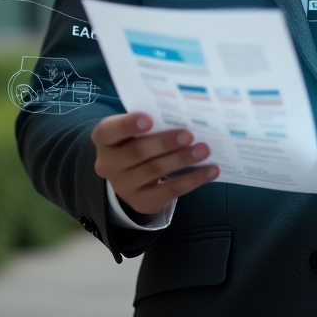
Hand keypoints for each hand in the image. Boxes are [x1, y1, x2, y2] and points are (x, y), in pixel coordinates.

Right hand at [91, 113, 218, 215]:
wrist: (130, 173)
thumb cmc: (139, 139)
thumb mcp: (136, 129)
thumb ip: (152, 120)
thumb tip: (186, 113)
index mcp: (105, 139)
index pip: (111, 130)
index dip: (129, 125)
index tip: (150, 119)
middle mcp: (108, 164)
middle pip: (138, 152)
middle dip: (165, 143)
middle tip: (189, 135)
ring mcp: (123, 187)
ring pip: (155, 171)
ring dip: (182, 160)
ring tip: (204, 150)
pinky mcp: (141, 203)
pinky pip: (169, 191)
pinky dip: (193, 180)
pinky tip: (211, 171)